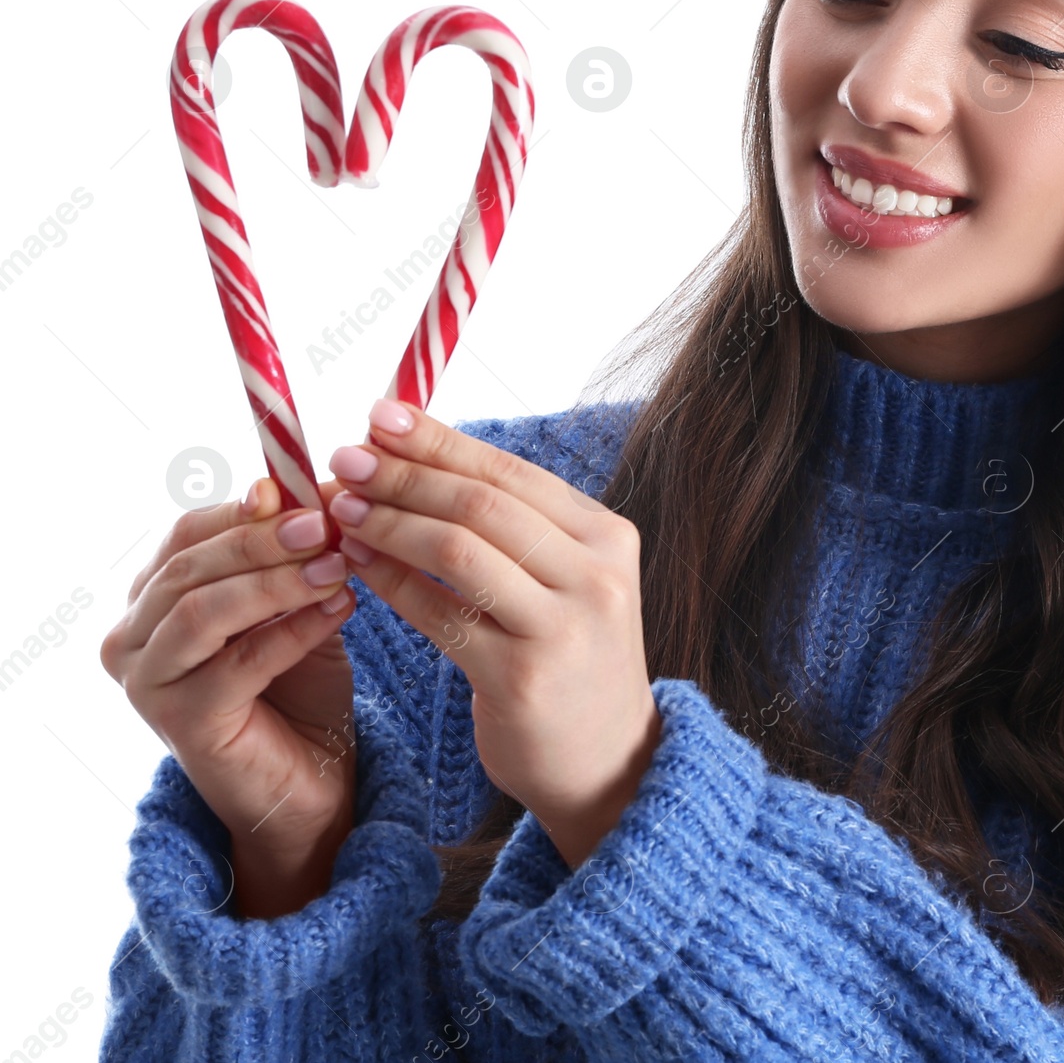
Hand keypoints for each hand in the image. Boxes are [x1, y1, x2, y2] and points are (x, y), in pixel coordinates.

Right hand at [101, 476, 358, 917]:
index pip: (187, 533)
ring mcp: (149, 685)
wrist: (315, 777)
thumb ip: (291, 551)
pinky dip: (292, 631)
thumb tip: (292, 484)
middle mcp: (133, 639)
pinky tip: (340, 609)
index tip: (310, 493)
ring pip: (203, 612)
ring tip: (338, 566)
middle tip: (327, 524)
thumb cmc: (302, 680)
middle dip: (264, 541)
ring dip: (276, 582)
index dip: (247, 509)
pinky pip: (237, 665)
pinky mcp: (182, 726)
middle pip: (191, 568)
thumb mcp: (298, 600)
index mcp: (154, 598)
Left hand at [327, 399, 660, 868]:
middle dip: (406, 474)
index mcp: (606, 534)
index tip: (380, 415)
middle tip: (344, 455)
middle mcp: (594, 573)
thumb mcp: (566, 579)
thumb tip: (421, 454)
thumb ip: (514, 526)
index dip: (440, 440)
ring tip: (341, 508)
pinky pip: (442, 616)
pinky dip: (393, 583)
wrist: (608, 761)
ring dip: (390, 522)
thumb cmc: (571, 658)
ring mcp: (563, 626)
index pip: (510, 471)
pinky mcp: (522, 678)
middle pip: (482, 503)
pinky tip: (357, 565)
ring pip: (459, 550)